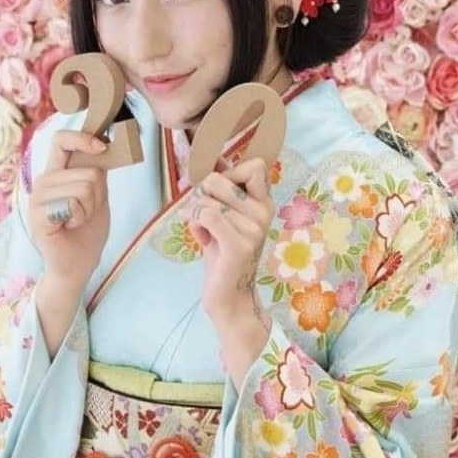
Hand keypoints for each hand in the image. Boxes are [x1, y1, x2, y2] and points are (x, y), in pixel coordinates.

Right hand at [28, 130, 109, 289]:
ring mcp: (37, 198)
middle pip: (88, 171)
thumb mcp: (97, 196)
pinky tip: (68, 227)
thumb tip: (103, 144)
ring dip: (90, 208)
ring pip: (84, 188)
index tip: (103, 147)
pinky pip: (72, 205)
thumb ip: (96, 172)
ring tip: (77, 221)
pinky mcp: (37, 216)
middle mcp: (44, 181)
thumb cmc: (86, 232)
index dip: (83, 138)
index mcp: (57, 173)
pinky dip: (80, 218)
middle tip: (86, 212)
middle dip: (98, 195)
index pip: (61, 140)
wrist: (78, 265)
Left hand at [185, 157, 273, 329]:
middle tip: (198, 210)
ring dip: (192, 210)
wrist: (228, 297)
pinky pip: (208, 216)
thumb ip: (221, 191)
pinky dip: (194, 219)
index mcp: (264, 204)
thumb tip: (213, 160)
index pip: (255, 165)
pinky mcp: (239, 246)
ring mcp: (254, 230)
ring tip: (195, 223)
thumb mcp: (223, 218)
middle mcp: (264, 214)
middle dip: (200, 192)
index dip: (229, 171)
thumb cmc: (222, 255)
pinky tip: (194, 229)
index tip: (216, 189)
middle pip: (220, 179)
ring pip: (208, 199)